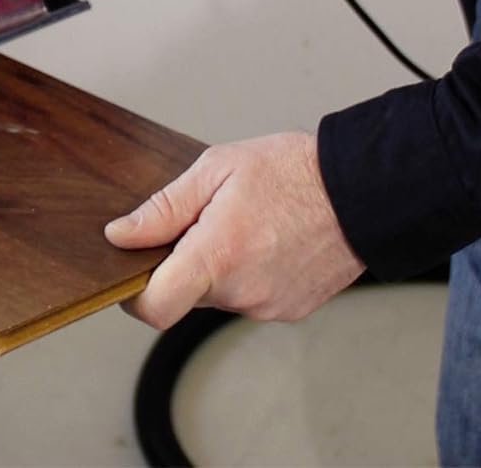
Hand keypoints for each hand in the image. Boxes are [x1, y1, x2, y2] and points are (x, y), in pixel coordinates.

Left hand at [105, 133, 363, 327]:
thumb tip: (121, 234)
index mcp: (218, 255)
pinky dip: (247, 274)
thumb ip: (163, 208)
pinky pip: (249, 298)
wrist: (359, 189)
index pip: (155, 307)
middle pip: (185, 295)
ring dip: (217, 267)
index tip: (132, 270)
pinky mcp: (290, 311)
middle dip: (182, 263)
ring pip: (218, 296)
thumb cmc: (291, 170)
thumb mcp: (216, 170)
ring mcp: (269, 307)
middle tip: (203, 220)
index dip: (134, 296)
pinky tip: (266, 240)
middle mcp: (243, 292)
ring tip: (243, 224)